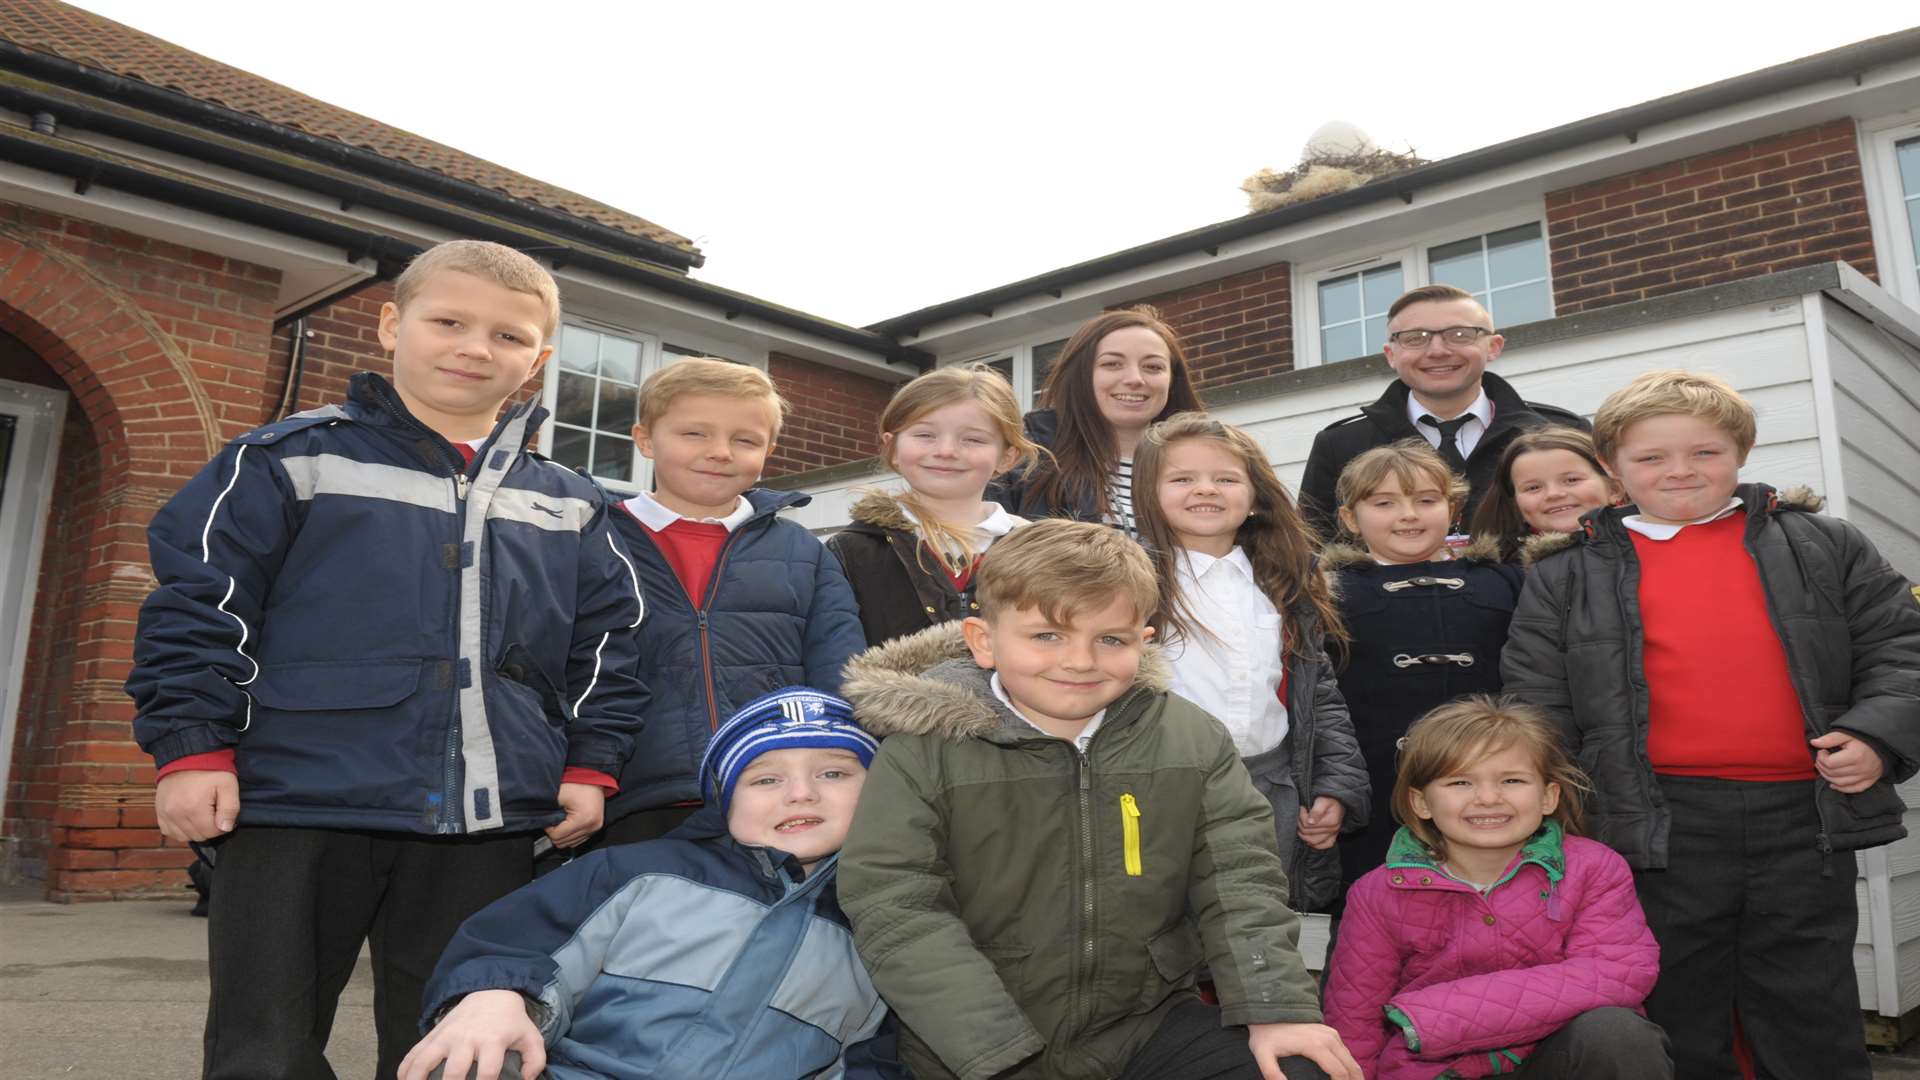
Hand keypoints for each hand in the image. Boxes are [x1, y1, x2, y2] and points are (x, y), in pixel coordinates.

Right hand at [155, 770, 239, 842]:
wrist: (187, 756)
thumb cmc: (211, 770)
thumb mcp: (228, 785)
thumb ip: (230, 808)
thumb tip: (225, 828)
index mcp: (193, 807)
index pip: (211, 832)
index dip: (222, 826)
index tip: (223, 813)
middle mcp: (176, 813)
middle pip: (198, 836)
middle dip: (209, 828)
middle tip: (213, 811)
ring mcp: (165, 813)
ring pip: (183, 837)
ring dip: (195, 831)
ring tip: (201, 814)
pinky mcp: (159, 812)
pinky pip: (169, 832)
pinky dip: (180, 830)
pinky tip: (188, 818)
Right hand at [397, 989, 544, 1079]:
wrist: (490, 993)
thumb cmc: (511, 1023)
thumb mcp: (530, 1037)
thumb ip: (535, 1061)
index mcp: (492, 1041)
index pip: (488, 1071)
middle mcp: (466, 1039)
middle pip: (454, 1072)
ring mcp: (446, 1036)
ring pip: (424, 1061)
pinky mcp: (432, 1035)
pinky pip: (413, 1054)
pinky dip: (405, 1070)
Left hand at [545, 783, 604, 847]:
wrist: (592, 777)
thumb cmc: (576, 784)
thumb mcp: (558, 797)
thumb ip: (548, 813)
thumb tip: (541, 825)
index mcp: (583, 819)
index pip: (557, 836)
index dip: (549, 828)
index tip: (549, 817)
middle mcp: (592, 826)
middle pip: (564, 842)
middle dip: (556, 832)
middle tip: (554, 818)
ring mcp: (595, 828)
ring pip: (571, 843)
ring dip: (563, 834)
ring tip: (562, 820)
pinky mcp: (596, 827)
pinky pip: (579, 839)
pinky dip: (571, 834)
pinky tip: (568, 823)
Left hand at [1247, 1021, 1361, 1079]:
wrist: (1269, 1012)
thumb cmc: (1266, 1036)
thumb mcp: (1263, 1054)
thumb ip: (1271, 1072)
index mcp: (1316, 1046)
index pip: (1339, 1072)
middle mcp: (1328, 1038)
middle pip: (1351, 1067)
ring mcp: (1331, 1034)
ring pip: (1351, 1060)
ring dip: (1355, 1076)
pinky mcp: (1331, 1033)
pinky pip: (1346, 1053)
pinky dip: (1350, 1067)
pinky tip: (1348, 1078)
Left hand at [1296, 797, 1343, 849]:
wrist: (1338, 801)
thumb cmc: (1330, 799)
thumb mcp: (1322, 801)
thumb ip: (1316, 811)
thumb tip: (1310, 822)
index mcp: (1331, 821)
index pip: (1308, 824)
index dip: (1302, 816)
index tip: (1302, 808)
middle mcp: (1333, 830)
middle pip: (1309, 833)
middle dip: (1300, 823)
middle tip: (1300, 815)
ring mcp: (1333, 835)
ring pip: (1313, 841)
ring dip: (1303, 834)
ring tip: (1302, 824)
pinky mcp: (1332, 837)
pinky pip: (1323, 845)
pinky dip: (1315, 844)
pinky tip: (1309, 837)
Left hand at [1811, 731, 1884, 793]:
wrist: (1884, 744)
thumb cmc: (1864, 738)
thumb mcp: (1846, 734)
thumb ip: (1830, 739)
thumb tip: (1813, 743)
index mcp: (1855, 756)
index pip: (1830, 763)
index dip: (1821, 757)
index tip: (1822, 751)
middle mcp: (1861, 769)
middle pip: (1833, 774)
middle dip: (1822, 766)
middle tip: (1821, 759)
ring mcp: (1866, 776)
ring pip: (1840, 783)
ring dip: (1828, 777)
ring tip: (1825, 768)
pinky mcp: (1870, 781)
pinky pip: (1853, 789)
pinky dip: (1841, 788)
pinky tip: (1833, 784)